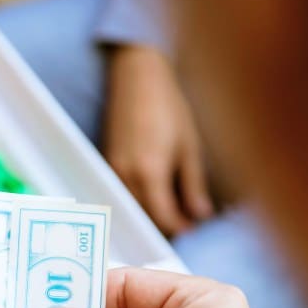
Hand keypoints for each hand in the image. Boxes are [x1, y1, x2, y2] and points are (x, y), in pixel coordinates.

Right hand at [103, 45, 212, 234]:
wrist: (137, 78)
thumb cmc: (168, 107)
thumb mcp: (189, 148)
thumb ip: (193, 186)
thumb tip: (201, 215)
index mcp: (150, 174)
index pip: (164, 219)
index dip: (181, 228)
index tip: (194, 228)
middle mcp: (126, 177)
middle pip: (145, 217)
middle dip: (166, 225)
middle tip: (187, 222)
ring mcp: (113, 171)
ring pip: (132, 208)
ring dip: (151, 214)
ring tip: (173, 210)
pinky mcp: (107, 164)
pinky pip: (122, 194)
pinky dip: (138, 201)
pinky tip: (154, 195)